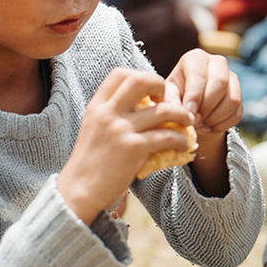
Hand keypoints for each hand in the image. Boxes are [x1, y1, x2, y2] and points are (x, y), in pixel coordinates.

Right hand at [58, 68, 193, 222]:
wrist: (78, 192)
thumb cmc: (90, 164)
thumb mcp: (95, 130)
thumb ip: (113, 115)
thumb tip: (146, 106)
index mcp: (96, 107)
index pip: (119, 74)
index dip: (141, 76)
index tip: (152, 92)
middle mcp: (107, 113)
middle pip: (140, 80)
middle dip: (161, 85)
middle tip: (170, 100)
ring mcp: (120, 130)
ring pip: (162, 110)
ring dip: (181, 114)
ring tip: (188, 121)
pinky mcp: (133, 149)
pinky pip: (166, 136)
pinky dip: (180, 139)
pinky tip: (183, 145)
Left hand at [168, 49, 241, 136]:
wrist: (189, 103)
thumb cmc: (175, 95)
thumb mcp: (168, 95)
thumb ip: (171, 100)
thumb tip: (183, 111)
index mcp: (196, 58)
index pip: (199, 75)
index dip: (195, 97)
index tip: (189, 115)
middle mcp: (217, 62)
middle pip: (220, 83)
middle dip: (207, 107)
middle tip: (194, 121)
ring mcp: (232, 78)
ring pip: (232, 100)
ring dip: (215, 118)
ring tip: (199, 125)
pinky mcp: (239, 95)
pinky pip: (237, 113)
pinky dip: (222, 125)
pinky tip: (208, 127)